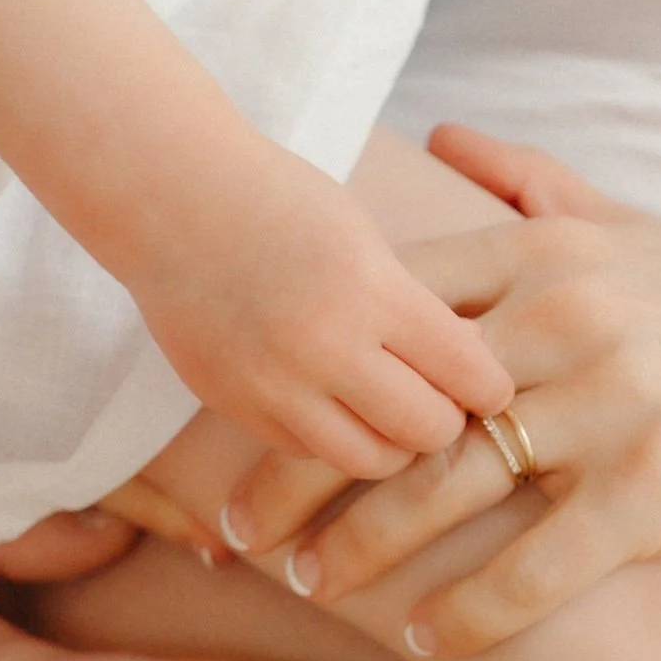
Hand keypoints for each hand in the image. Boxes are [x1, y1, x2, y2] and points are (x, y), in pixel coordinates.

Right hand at [128, 144, 511, 479]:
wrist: (169, 200)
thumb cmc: (281, 204)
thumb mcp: (365, 239)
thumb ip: (415, 307)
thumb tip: (470, 374)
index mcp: (370, 290)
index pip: (466, 373)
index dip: (490, 387)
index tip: (488, 384)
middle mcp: (323, 347)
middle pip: (425, 430)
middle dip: (444, 419)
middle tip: (440, 400)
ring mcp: (273, 384)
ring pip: (368, 460)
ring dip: (390, 442)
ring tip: (389, 409)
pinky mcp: (235, 406)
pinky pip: (309, 451)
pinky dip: (332, 436)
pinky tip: (329, 399)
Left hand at [220, 123, 660, 655]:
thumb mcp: (647, 236)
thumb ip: (540, 191)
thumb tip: (446, 136)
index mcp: (556, 254)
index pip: (392, 308)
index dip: (308, 367)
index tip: (237, 416)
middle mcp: (577, 318)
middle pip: (395, 404)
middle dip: (302, 470)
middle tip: (232, 528)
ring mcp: (620, 405)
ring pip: (449, 486)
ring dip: (365, 548)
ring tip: (307, 585)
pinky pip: (536, 565)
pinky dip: (472, 610)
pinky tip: (427, 639)